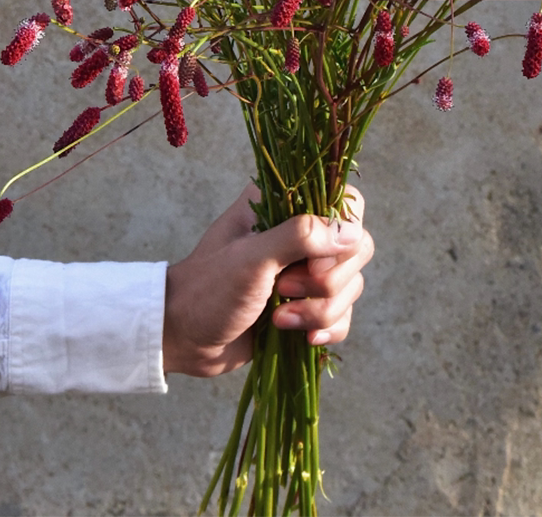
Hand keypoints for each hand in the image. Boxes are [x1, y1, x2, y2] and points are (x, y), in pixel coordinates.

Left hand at [162, 184, 373, 377]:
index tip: (313, 261)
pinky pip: (343, 316)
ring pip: (351, 286)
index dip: (342, 235)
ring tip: (279, 319)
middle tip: (285, 289)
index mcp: (285, 204)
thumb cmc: (209, 289)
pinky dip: (327, 329)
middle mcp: (302, 233)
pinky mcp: (308, 306)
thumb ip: (300, 236)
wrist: (185, 338)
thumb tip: (351, 234)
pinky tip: (301, 338)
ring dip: (320, 311)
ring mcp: (307, 271)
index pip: (347, 204)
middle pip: (356, 248)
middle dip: (328, 281)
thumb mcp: (251, 258)